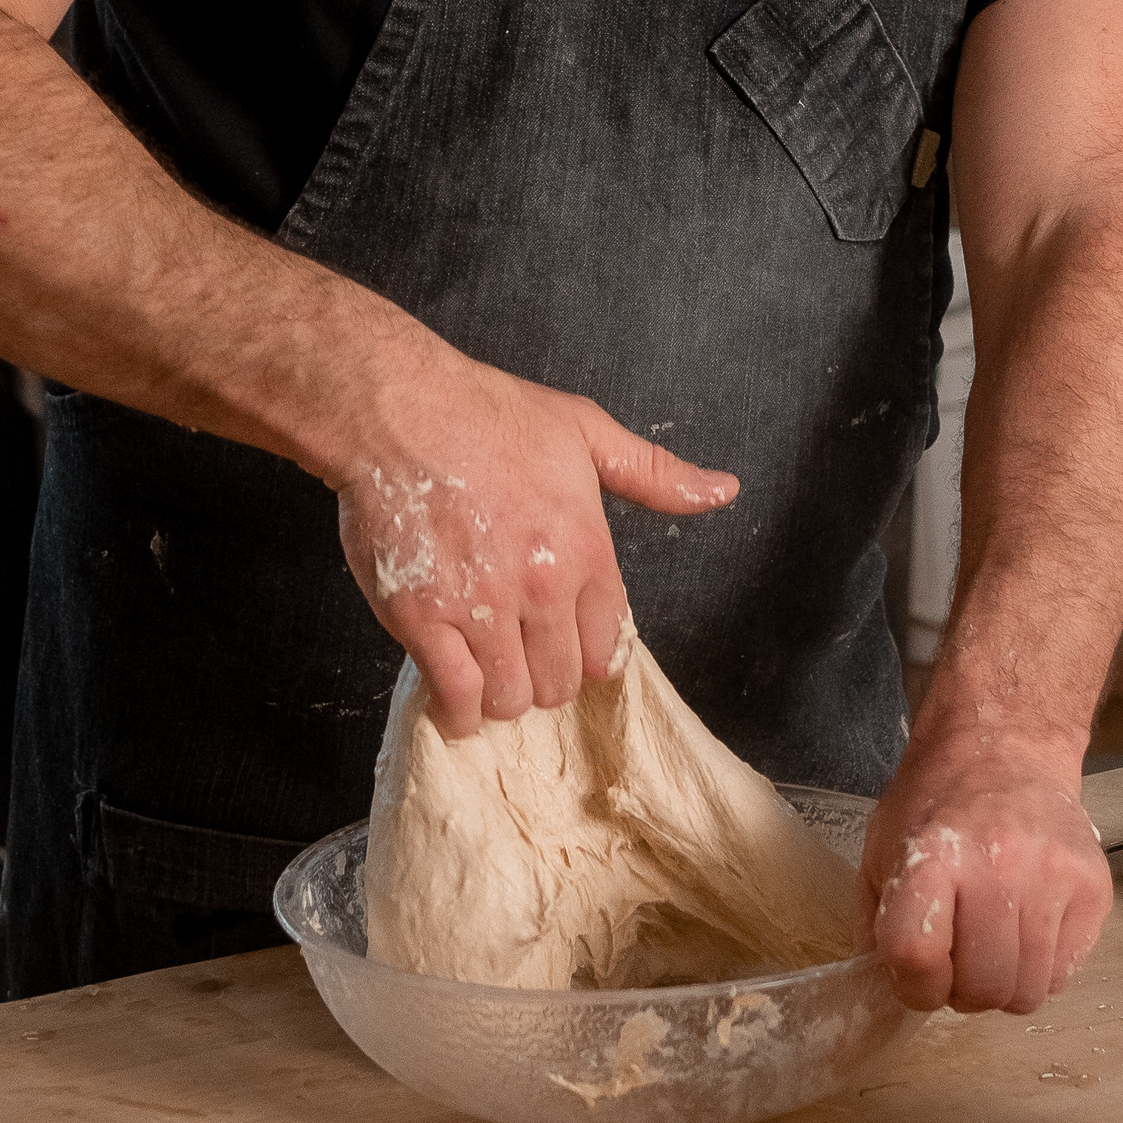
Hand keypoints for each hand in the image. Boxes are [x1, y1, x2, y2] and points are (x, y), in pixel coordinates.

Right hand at [332, 334, 737, 733]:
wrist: (400, 409)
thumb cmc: (487, 413)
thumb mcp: (585, 430)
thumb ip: (654, 473)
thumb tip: (722, 491)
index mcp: (587, 548)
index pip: (608, 647)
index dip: (586, 651)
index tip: (565, 643)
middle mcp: (542, 587)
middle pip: (560, 683)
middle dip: (543, 679)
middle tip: (519, 656)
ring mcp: (481, 607)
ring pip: (512, 699)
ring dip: (501, 697)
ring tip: (486, 674)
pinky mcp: (423, 619)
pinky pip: (456, 697)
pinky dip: (457, 713)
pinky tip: (455, 704)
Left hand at [862, 719, 1109, 1015]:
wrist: (1007, 748)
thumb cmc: (937, 804)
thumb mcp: (881, 850)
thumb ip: (876, 924)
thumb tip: (882, 993)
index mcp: (931, 857)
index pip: (917, 955)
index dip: (913, 985)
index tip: (917, 974)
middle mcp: (998, 866)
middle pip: (982, 987)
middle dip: (963, 991)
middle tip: (958, 960)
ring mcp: (1053, 878)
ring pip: (1028, 993)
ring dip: (1003, 986)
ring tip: (991, 945)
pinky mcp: (1094, 889)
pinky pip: (1064, 976)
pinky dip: (1040, 970)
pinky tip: (1025, 931)